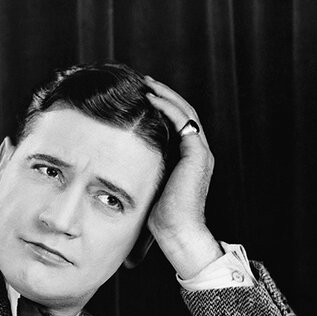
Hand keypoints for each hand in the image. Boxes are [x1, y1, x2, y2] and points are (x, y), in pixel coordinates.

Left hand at [144, 76, 222, 277]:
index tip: (142, 96)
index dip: (163, 107)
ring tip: (147, 84)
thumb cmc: (161, 218)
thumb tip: (116, 167)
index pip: (179, 124)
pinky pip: (184, 121)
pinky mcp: (197, 154)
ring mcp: (200, 153)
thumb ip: (143, 170)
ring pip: (186, 112)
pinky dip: (168, 107)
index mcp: (190, 160)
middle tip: (144, 82)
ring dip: (166, 95)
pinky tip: (151, 100)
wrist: (178, 233)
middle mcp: (198, 153)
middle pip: (184, 112)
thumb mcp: (149, 186)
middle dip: (164, 95)